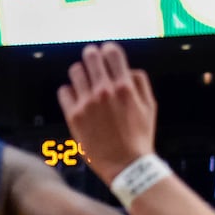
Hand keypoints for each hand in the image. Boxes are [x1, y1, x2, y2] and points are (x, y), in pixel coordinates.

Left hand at [56, 42, 158, 182]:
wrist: (126, 165)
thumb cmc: (140, 137)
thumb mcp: (150, 107)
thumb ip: (140, 83)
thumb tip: (128, 69)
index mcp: (125, 87)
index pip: (112, 52)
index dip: (109, 49)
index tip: (107, 52)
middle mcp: (104, 91)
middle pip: (91, 56)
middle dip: (92, 55)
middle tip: (92, 60)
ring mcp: (87, 103)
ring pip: (75, 70)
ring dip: (80, 73)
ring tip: (84, 81)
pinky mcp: (73, 115)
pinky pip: (64, 91)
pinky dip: (70, 92)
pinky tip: (77, 98)